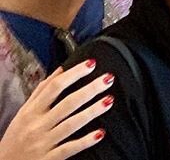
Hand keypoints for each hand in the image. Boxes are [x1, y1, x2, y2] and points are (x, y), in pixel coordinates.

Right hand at [0, 60, 114, 159]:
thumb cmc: (15, 137)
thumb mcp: (23, 112)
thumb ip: (41, 90)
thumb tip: (61, 69)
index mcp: (32, 111)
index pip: (55, 87)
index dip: (74, 74)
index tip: (91, 64)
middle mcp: (39, 125)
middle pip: (67, 104)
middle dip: (89, 90)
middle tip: (108, 78)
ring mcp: (44, 143)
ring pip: (71, 124)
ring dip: (91, 112)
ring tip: (109, 100)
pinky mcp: (49, 159)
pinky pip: (69, 148)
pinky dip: (85, 141)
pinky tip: (100, 133)